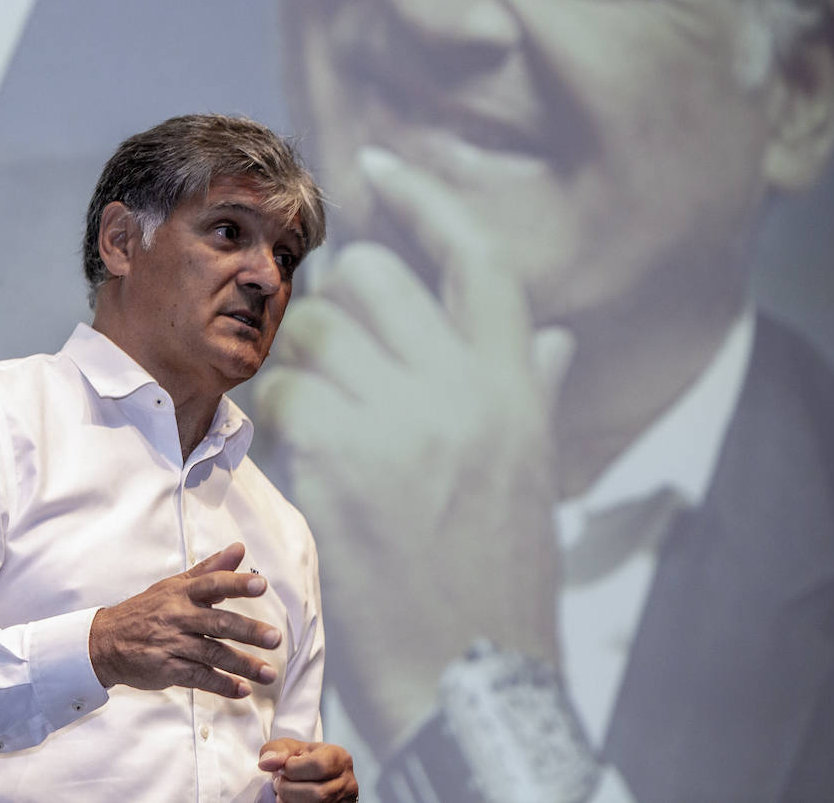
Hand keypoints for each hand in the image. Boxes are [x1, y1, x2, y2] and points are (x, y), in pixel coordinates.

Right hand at [88, 543, 281, 698]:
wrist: (105, 642)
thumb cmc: (146, 610)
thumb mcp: (174, 585)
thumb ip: (210, 569)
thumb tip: (239, 549)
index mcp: (181, 593)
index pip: (212, 584)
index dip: (237, 583)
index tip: (261, 584)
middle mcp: (177, 616)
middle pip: (218, 623)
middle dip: (248, 630)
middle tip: (275, 637)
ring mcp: (172, 644)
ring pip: (213, 654)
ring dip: (243, 665)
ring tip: (269, 673)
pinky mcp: (167, 669)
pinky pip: (199, 678)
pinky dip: (222, 685)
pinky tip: (242, 690)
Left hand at [255, 146, 570, 749]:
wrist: (469, 669)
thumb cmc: (499, 568)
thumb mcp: (533, 469)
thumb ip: (532, 386)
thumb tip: (554, 331)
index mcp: (514, 384)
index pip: (475, 256)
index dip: (425, 199)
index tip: (378, 164)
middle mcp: (461, 388)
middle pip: (372, 280)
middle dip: (341, 303)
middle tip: (335, 349)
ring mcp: (397, 421)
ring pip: (313, 333)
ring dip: (300, 361)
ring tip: (317, 411)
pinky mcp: (336, 461)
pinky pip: (282, 393)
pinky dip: (279, 413)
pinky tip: (301, 450)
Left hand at [258, 738, 357, 801]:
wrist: (315, 776)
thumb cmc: (304, 760)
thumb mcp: (291, 748)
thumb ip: (276, 750)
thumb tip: (267, 763)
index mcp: (339, 758)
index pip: (319, 765)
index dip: (294, 769)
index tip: (285, 767)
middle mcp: (347, 782)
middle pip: (318, 793)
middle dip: (289, 789)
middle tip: (279, 782)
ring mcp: (344, 802)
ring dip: (289, 801)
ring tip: (283, 791)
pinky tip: (290, 801)